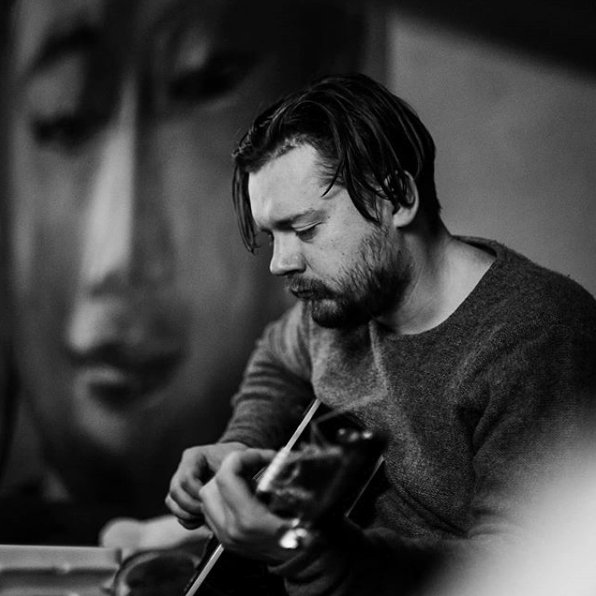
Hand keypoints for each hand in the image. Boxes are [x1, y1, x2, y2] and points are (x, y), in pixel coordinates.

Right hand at [166, 442, 246, 528]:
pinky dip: (188, 520)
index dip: (198, 494)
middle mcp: (183, 467)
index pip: (186, 478)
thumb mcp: (240, 463)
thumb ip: (234, 471)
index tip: (214, 501)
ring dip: (188, 515)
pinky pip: (175, 511)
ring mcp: (180, 481)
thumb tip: (235, 488)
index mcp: (195, 456)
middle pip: (175, 491)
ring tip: (207, 517)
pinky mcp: (181, 496)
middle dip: (192, 507)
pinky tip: (204, 520)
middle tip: (209, 513)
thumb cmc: (241, 462)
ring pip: (172, 502)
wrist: (240, 465)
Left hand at [200, 448, 295, 562]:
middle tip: (255, 464)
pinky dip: (223, 497)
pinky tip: (245, 495)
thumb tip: (277, 456)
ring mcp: (226, 538)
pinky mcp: (226, 541)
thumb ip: (283, 478)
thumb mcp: (301, 503)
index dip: (243, 457)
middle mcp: (232, 530)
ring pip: (207, 498)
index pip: (226, 476)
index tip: (261, 455)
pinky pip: (212, 511)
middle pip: (211, 485)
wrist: (304, 564)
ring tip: (250, 480)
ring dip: (224, 483)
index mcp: (249, 520)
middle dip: (232, 469)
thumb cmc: (306, 534)